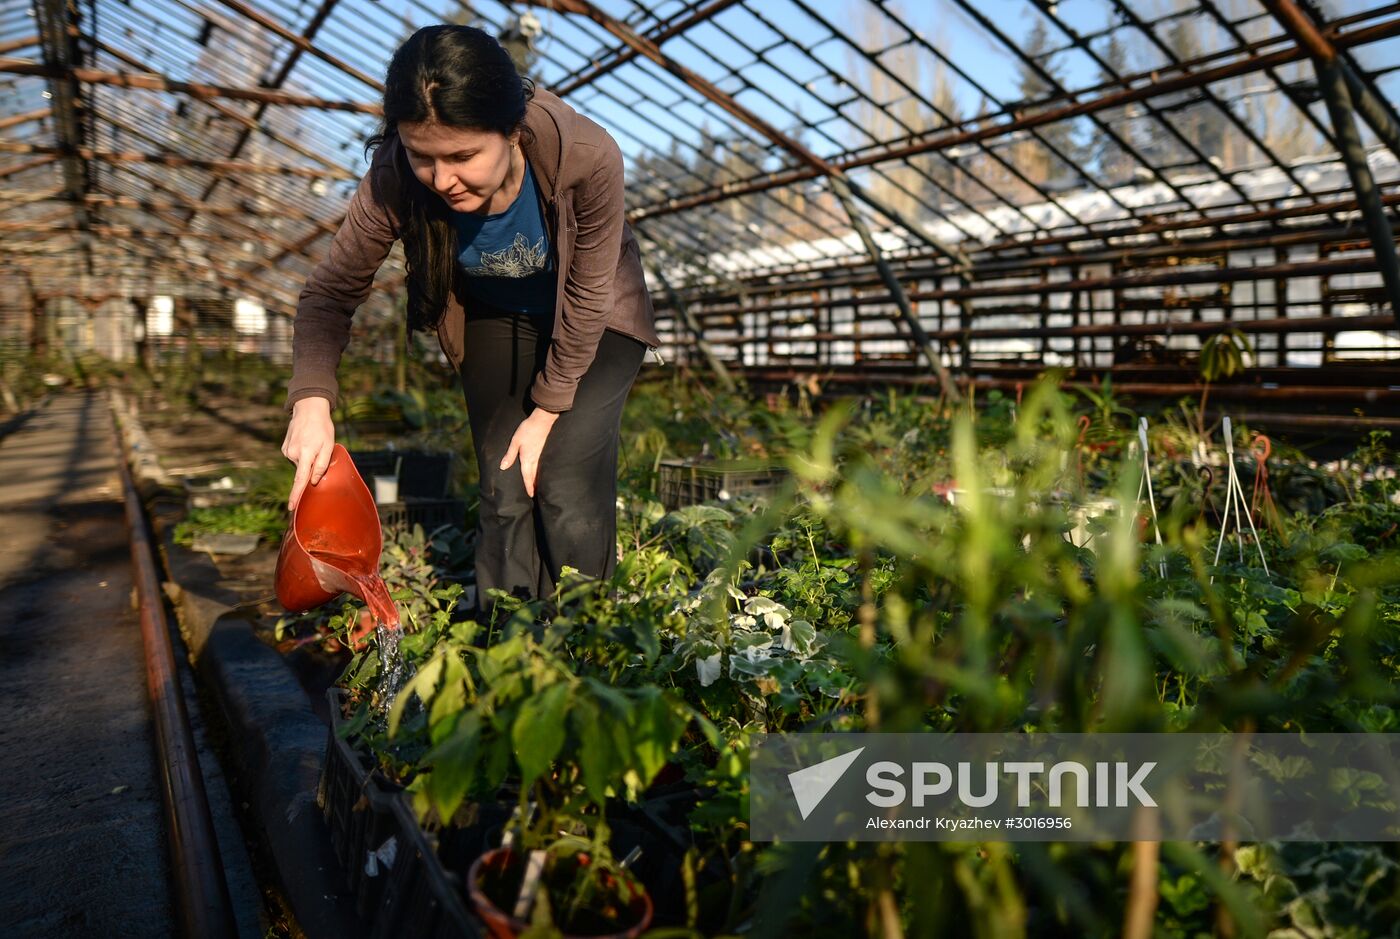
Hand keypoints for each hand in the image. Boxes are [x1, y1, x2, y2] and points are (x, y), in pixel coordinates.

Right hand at [282, 397, 334, 512]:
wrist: (308, 409)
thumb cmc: (322, 428)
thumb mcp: (329, 445)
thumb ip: (321, 465)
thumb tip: (313, 481)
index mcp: (306, 454)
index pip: (300, 480)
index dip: (296, 495)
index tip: (291, 507)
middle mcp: (293, 454)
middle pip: (303, 472)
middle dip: (310, 470)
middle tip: (319, 453)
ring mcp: (287, 451)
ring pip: (299, 465)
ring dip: (307, 461)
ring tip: (314, 445)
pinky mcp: (284, 448)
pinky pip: (295, 458)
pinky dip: (302, 455)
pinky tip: (306, 443)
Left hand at [499, 408, 559, 496]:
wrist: (542, 421)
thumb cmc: (527, 430)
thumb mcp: (515, 442)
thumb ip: (509, 455)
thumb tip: (503, 467)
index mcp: (527, 458)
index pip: (527, 476)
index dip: (529, 486)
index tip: (531, 495)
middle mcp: (534, 458)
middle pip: (534, 475)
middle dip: (533, 485)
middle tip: (534, 493)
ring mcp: (539, 454)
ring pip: (537, 470)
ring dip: (536, 478)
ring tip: (536, 484)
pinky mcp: (541, 449)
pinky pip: (539, 464)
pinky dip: (538, 470)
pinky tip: (538, 469)